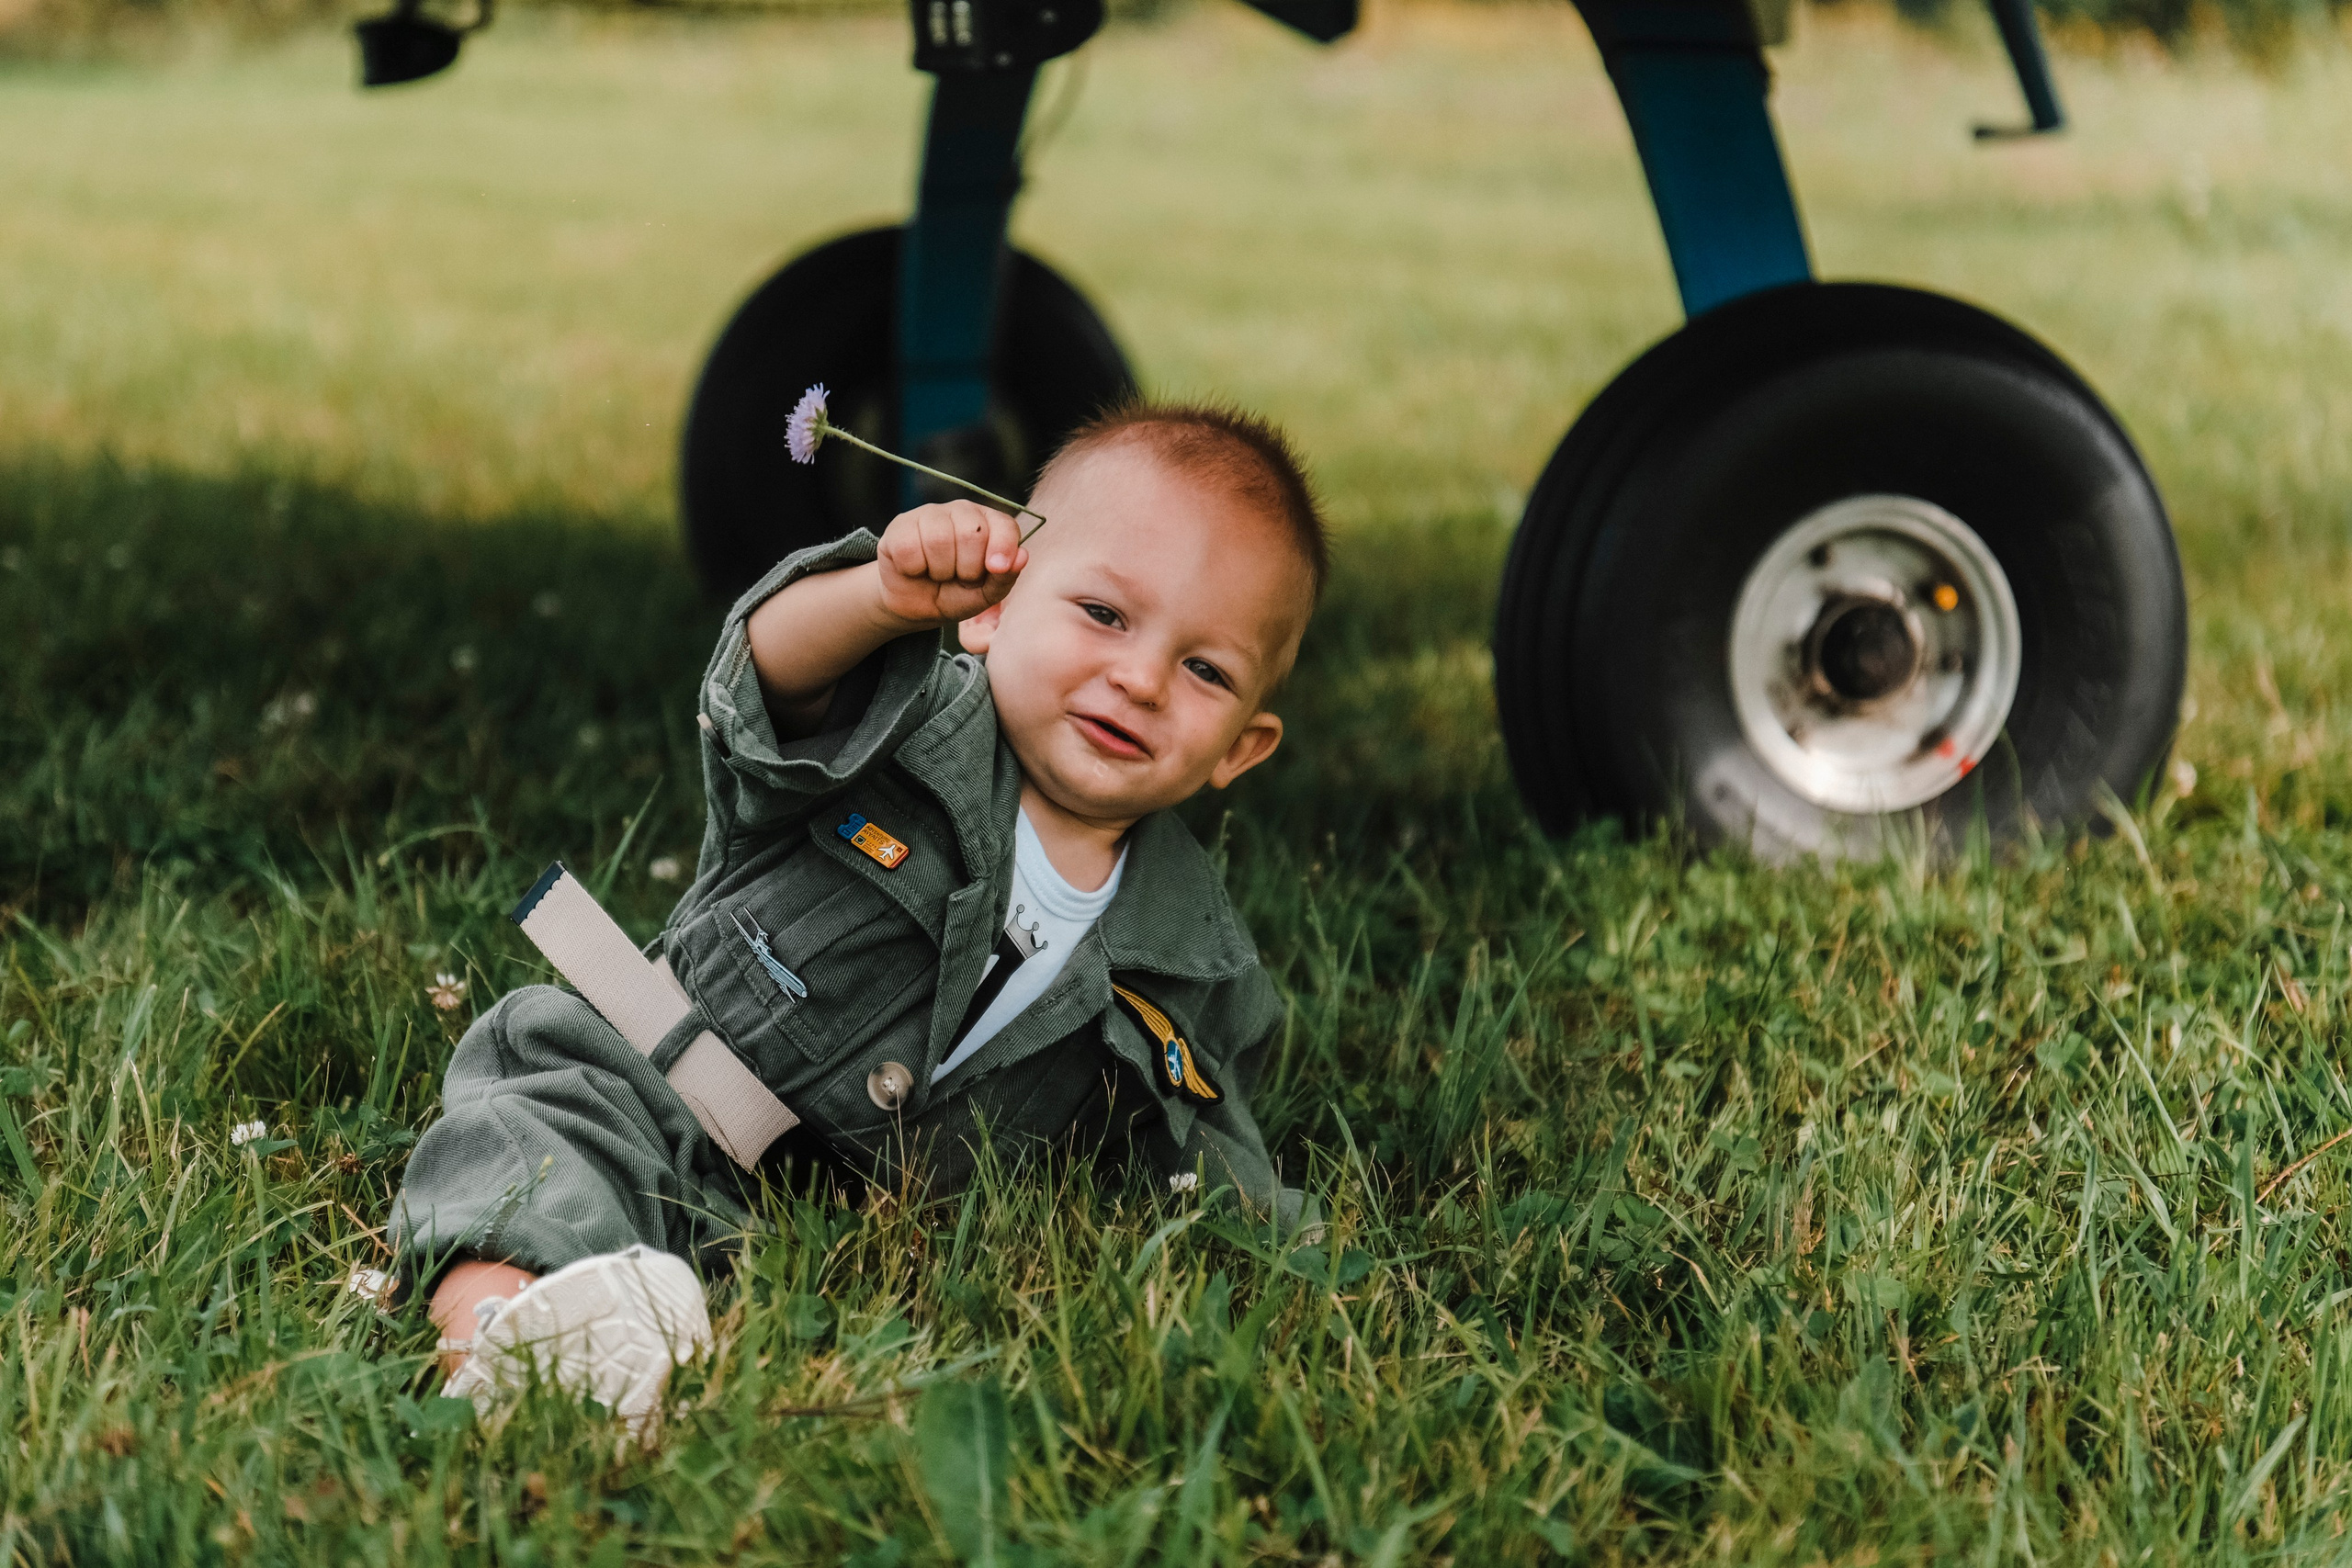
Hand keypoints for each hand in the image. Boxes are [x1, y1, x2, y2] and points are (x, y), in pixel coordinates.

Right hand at [873, 501, 1027, 628]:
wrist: (915, 606)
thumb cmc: (955, 595)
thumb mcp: (985, 595)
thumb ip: (1005, 578)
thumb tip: (1022, 557)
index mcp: (990, 524)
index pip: (1004, 526)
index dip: (1003, 548)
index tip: (995, 569)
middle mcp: (963, 512)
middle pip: (972, 533)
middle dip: (968, 568)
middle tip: (960, 577)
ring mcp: (930, 514)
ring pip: (939, 538)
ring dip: (939, 570)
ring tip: (938, 574)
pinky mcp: (900, 525)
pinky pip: (909, 547)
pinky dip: (913, 568)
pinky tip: (915, 569)